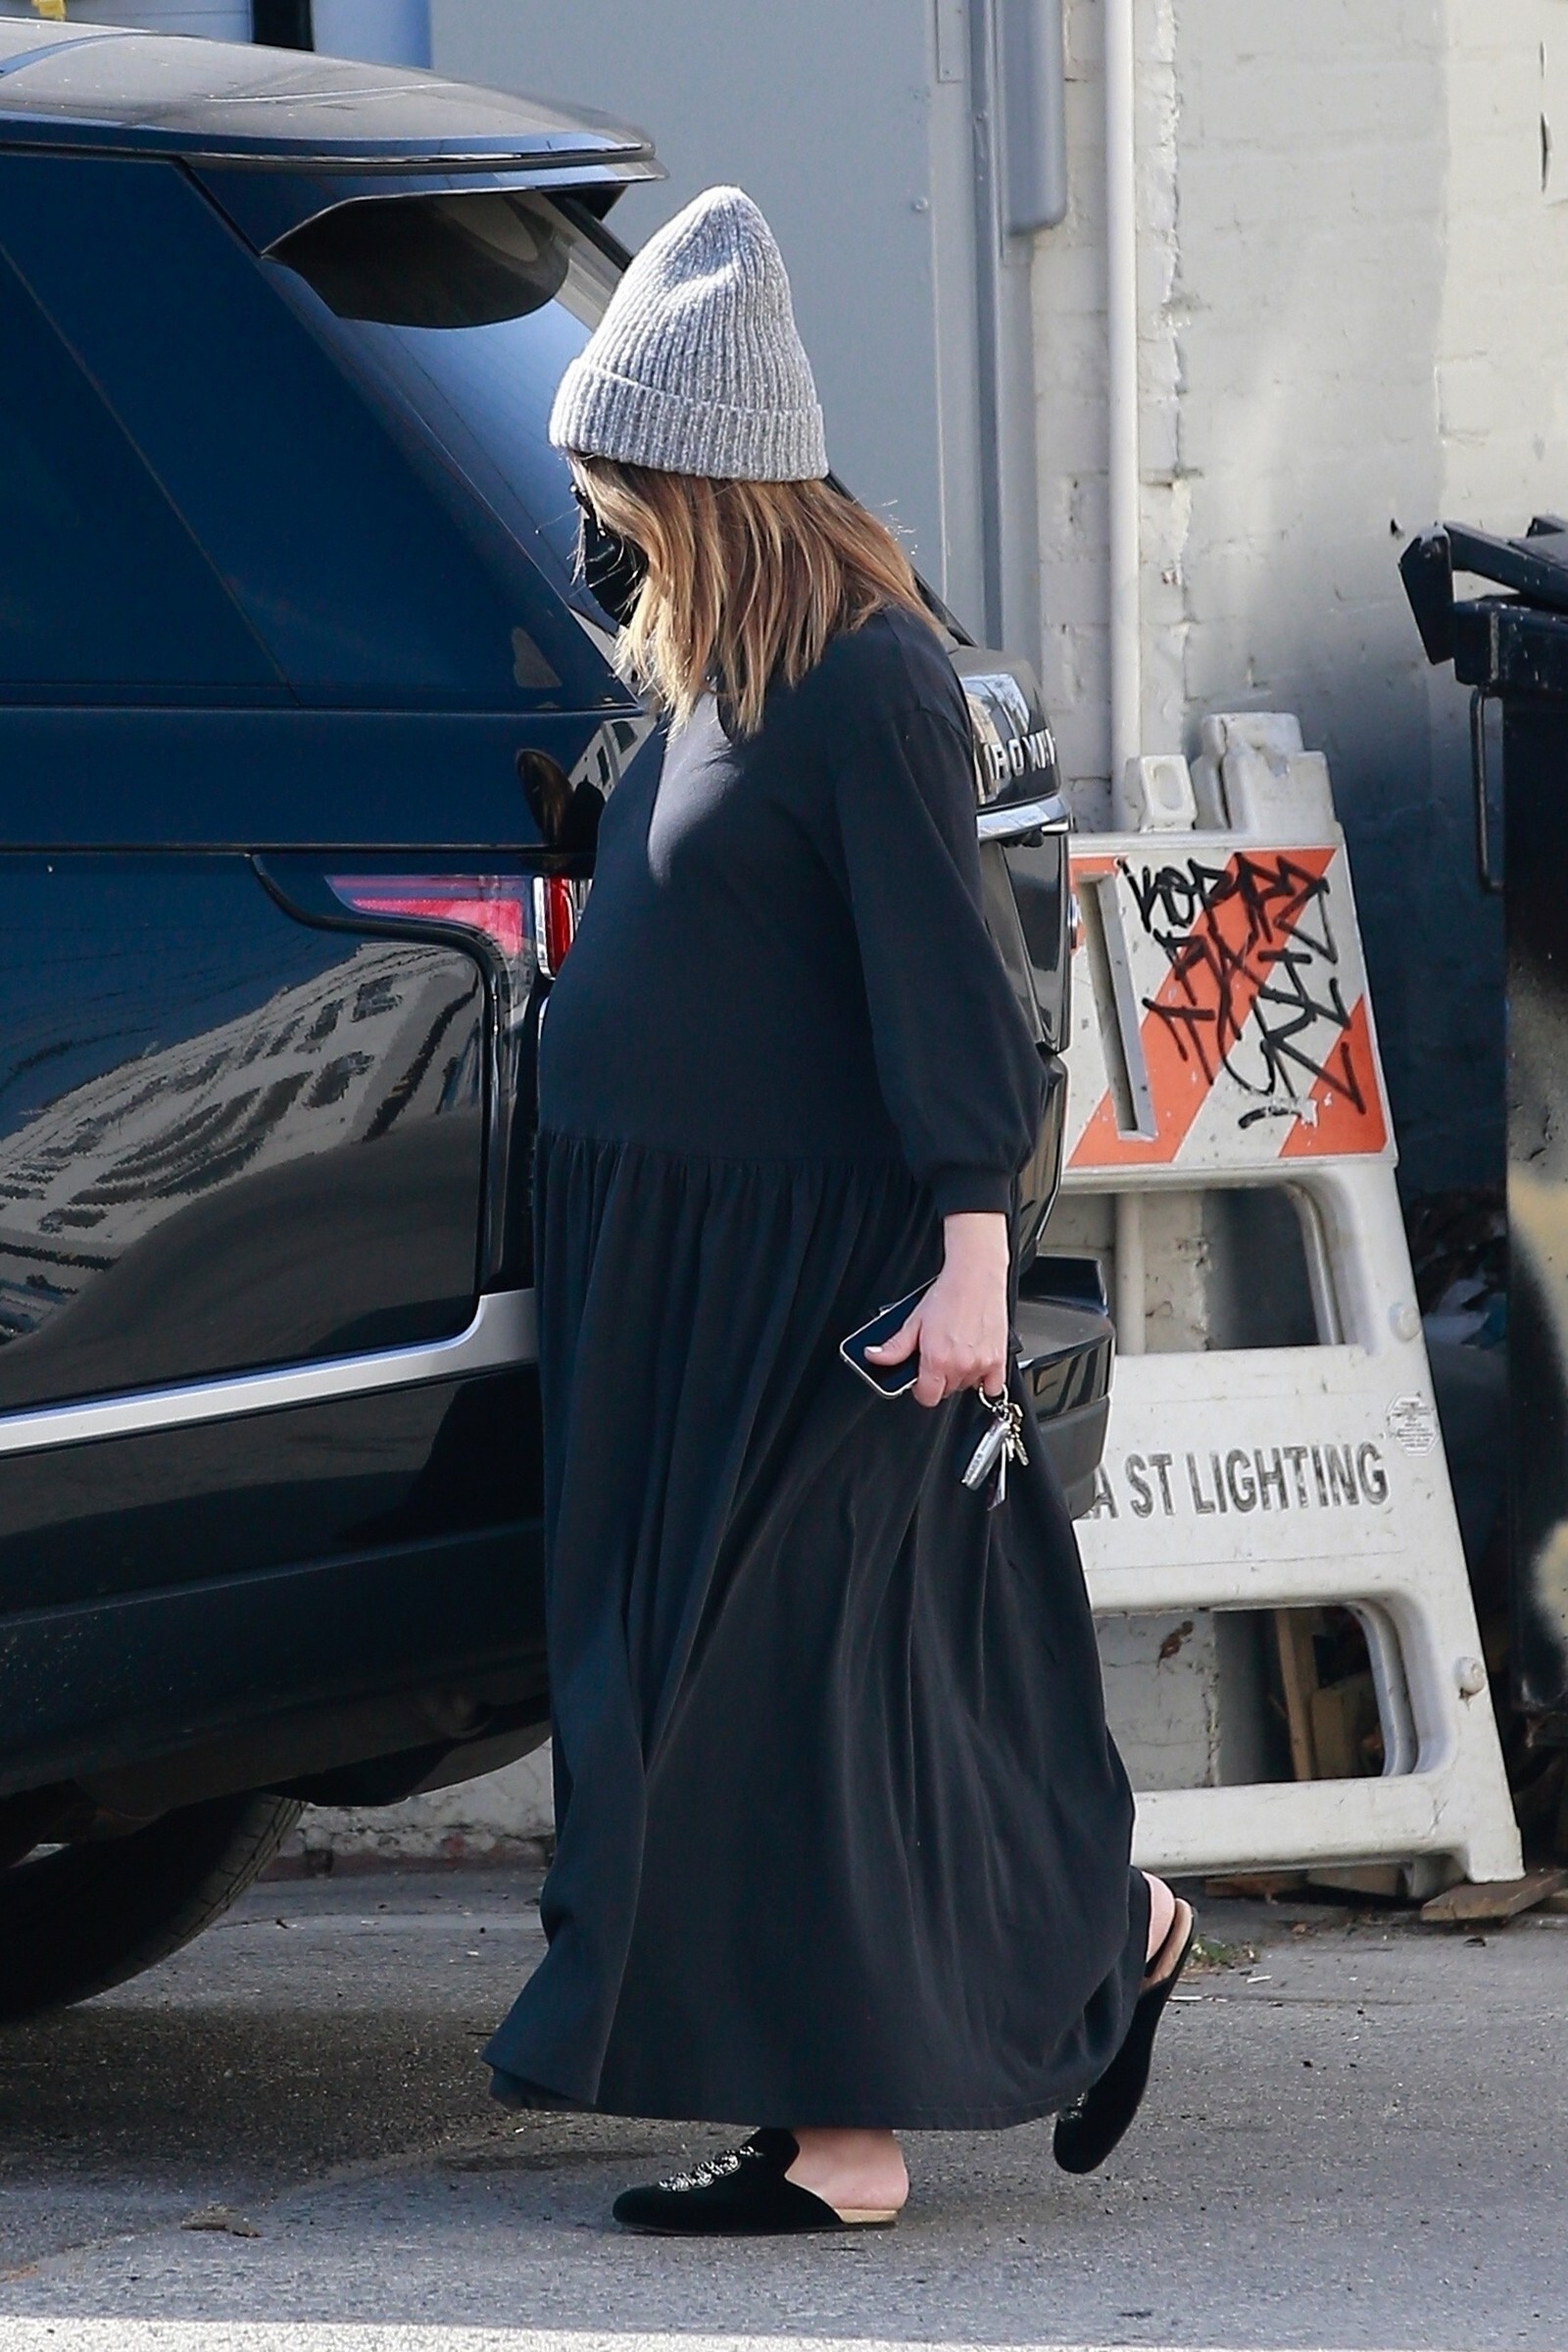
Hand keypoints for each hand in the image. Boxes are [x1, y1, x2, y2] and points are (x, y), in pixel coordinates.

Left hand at [865, 1213, 1010, 1407]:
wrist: (975, 1276)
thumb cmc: (948, 1294)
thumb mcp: (913, 1321)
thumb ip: (894, 1347)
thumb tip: (874, 1357)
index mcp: (937, 1359)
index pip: (928, 1398)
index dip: (921, 1390)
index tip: (921, 1379)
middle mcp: (960, 1365)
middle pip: (947, 1391)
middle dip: (940, 1379)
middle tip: (939, 1357)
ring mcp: (982, 1363)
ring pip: (967, 1386)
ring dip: (961, 1376)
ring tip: (958, 1351)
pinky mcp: (999, 1359)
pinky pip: (993, 1387)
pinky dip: (985, 1381)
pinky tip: (976, 1364)